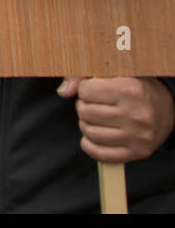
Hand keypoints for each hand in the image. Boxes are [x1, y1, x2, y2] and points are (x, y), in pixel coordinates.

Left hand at [59, 76, 174, 162]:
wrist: (168, 108)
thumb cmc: (135, 87)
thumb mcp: (113, 73)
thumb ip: (82, 76)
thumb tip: (63, 92)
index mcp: (129, 90)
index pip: (85, 91)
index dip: (85, 89)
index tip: (94, 89)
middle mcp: (135, 114)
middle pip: (85, 112)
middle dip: (84, 106)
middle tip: (95, 104)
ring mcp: (137, 136)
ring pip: (89, 132)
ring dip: (86, 124)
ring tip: (96, 118)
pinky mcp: (137, 152)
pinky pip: (100, 154)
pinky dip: (89, 145)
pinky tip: (94, 135)